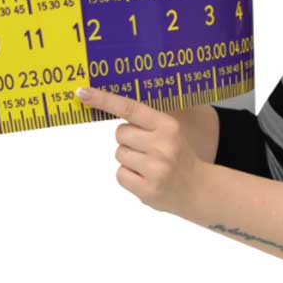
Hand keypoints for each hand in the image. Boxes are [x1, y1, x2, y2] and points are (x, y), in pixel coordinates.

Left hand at [75, 86, 200, 217]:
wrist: (199, 189)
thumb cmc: (177, 157)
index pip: (130, 108)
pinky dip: (129, 177)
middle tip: (147, 150)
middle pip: (120, 133)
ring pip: (119, 154)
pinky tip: (146, 179)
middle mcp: (163, 145)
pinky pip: (120, 174)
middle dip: (128, 141)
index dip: (104, 99)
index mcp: (168, 126)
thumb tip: (108, 106)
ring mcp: (157, 168)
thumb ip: (145, 122)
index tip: (83, 93)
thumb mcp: (170, 133)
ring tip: (149, 167)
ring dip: (129, 160)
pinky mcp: (149, 189)